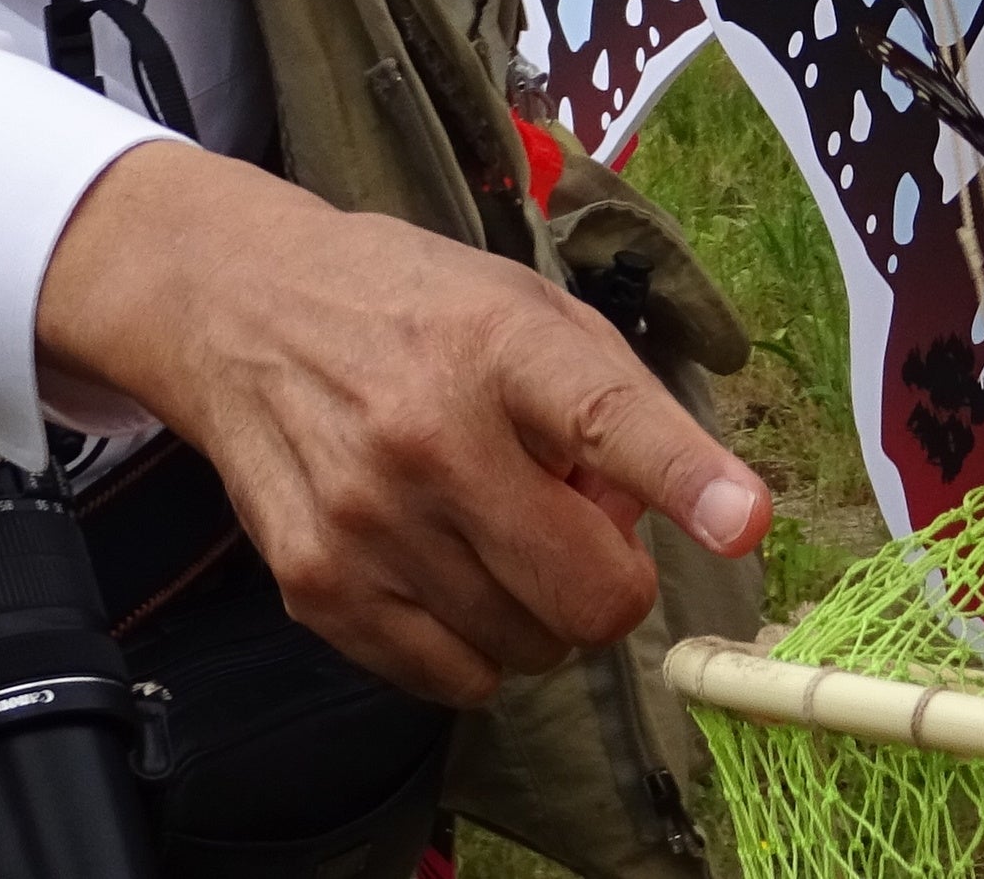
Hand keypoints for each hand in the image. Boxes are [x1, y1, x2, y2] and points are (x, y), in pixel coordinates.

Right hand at [33, 142, 770, 703]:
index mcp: (497, 343)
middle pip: (585, 592)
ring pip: (528, 651)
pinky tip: (442, 568)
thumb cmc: (407, 306)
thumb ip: (611, 402)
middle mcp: (429, 432)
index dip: (686, 478)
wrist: (239, 306)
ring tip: (491, 533)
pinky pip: (451, 679)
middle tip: (578, 530)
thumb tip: (656, 520)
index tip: (743, 521)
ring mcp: (366, 518)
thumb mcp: (520, 305)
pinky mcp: (317, 582)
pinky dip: (472, 646)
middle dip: (612, 583)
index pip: (608, 418)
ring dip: (538, 613)